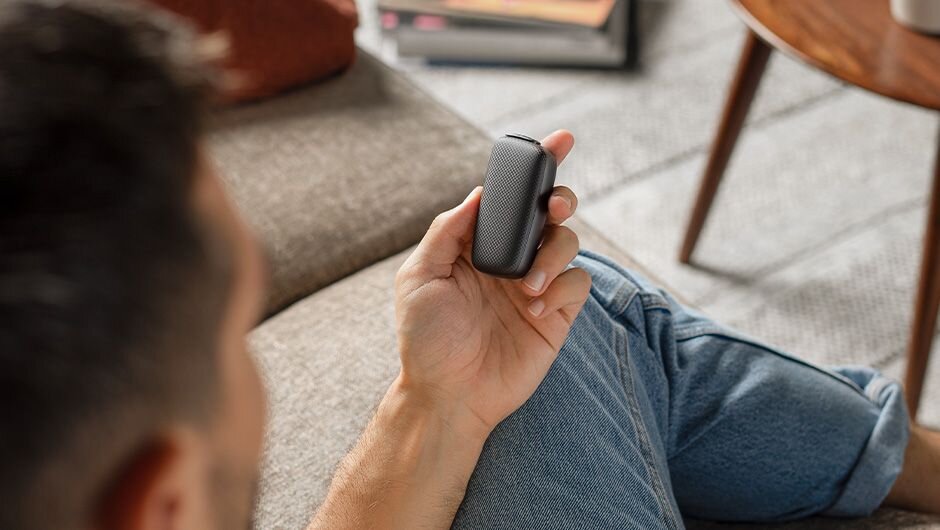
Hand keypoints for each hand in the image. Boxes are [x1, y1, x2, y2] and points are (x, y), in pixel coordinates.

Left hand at [394, 130, 590, 439]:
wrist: (448, 394)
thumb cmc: (426, 339)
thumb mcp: (419, 277)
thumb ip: (447, 231)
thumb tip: (480, 193)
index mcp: (478, 245)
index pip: (511, 198)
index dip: (536, 166)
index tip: (558, 139)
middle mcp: (511, 260)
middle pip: (550, 212)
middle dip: (559, 198)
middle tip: (553, 206)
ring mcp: (536, 285)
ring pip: (568, 243)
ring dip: (552, 255)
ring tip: (525, 288)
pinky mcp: (557, 314)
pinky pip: (577, 284)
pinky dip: (561, 288)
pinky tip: (534, 309)